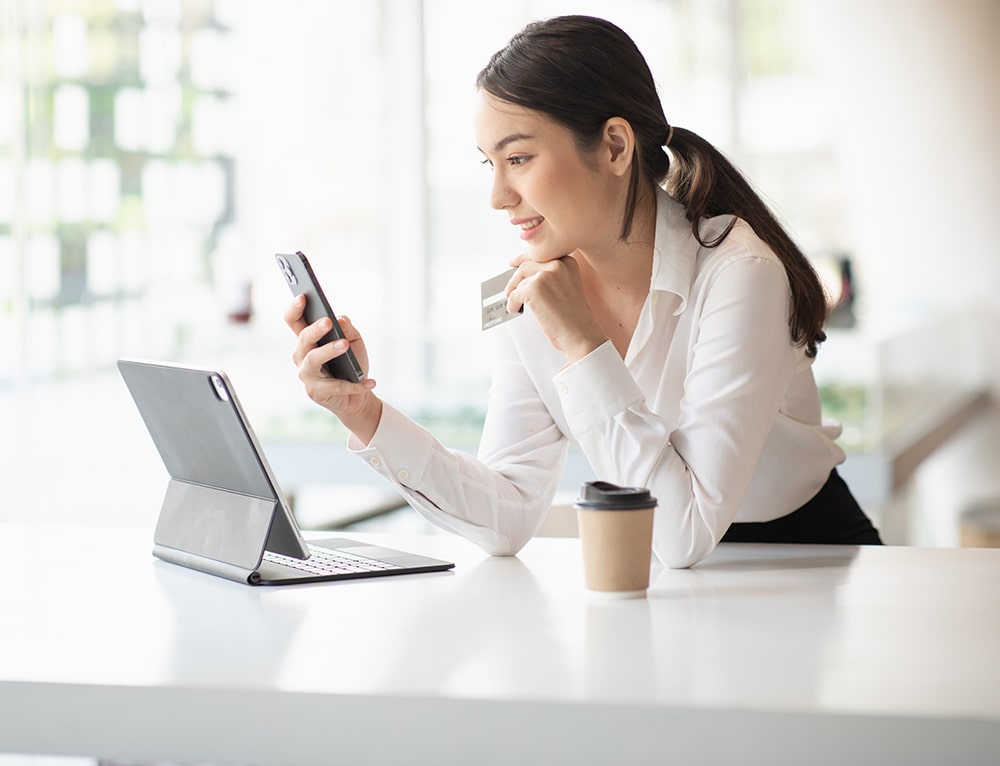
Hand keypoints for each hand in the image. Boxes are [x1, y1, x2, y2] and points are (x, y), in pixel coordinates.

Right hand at [284, 295, 381, 442]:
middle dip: (315, 329)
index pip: (294, 321)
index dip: (295, 309)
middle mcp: (302, 355)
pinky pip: (335, 386)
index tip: (303, 296)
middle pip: (303, 338)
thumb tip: (341, 319)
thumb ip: (348, 329)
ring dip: (329, 351)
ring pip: (312, 360)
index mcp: (307, 339)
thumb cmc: (351, 363)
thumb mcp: (354, 341)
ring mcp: (306, 374)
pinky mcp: (315, 392)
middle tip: (328, 321)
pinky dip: (354, 384)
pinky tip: (369, 381)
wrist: (357, 394)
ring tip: (345, 344)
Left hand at [505, 253, 606, 361]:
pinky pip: (514, 295)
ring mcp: (545, 276)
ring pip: (520, 282)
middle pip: (526, 266)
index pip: (539, 255)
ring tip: (518, 305)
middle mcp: (558, 265)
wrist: (581, 334)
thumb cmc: (575, 318)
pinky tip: (516, 309)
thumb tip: (527, 274)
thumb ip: (551, 276)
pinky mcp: (534, 289)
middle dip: (515, 279)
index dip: (523, 260)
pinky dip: (512, 304)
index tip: (514, 262)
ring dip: (516, 295)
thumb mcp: (567, 287)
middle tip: (509, 289)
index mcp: (567, 262)